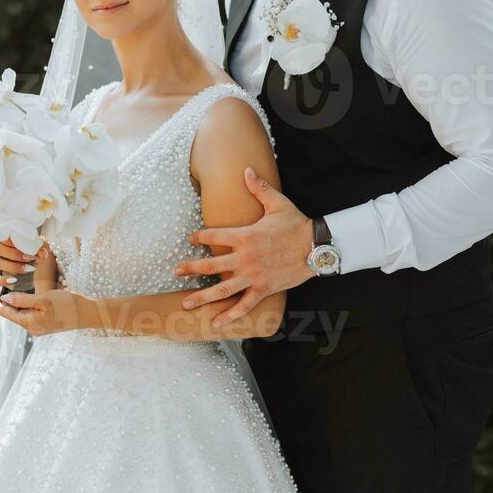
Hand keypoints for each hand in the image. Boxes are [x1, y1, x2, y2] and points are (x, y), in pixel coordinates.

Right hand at [0, 237, 57, 292]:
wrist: (31, 262)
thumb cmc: (32, 250)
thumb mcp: (38, 246)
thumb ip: (41, 246)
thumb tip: (43, 253)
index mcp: (4, 237)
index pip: (3, 235)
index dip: (15, 241)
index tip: (29, 247)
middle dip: (15, 254)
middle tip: (30, 258)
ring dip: (12, 266)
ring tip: (28, 269)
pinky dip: (2, 280)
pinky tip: (14, 280)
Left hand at [0, 285, 83, 336]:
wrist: (88, 314)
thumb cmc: (68, 305)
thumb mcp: (44, 299)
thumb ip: (23, 299)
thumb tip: (6, 298)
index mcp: (30, 323)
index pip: (6, 313)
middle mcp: (32, 328)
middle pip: (12, 313)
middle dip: (0, 303)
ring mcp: (40, 326)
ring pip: (20, 313)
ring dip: (10, 303)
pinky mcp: (46, 322)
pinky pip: (28, 313)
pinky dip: (21, 304)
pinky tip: (18, 298)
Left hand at [173, 166, 314, 327]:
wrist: (316, 246)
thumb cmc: (296, 224)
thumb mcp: (277, 203)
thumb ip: (258, 188)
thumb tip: (246, 169)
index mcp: (245, 236)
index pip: (214, 236)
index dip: (199, 237)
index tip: (190, 238)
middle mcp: (245, 258)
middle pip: (211, 266)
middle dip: (191, 269)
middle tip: (176, 271)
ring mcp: (253, 276)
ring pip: (222, 290)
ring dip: (202, 297)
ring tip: (186, 303)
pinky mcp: (264, 289)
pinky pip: (245, 305)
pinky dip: (230, 316)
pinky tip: (217, 323)